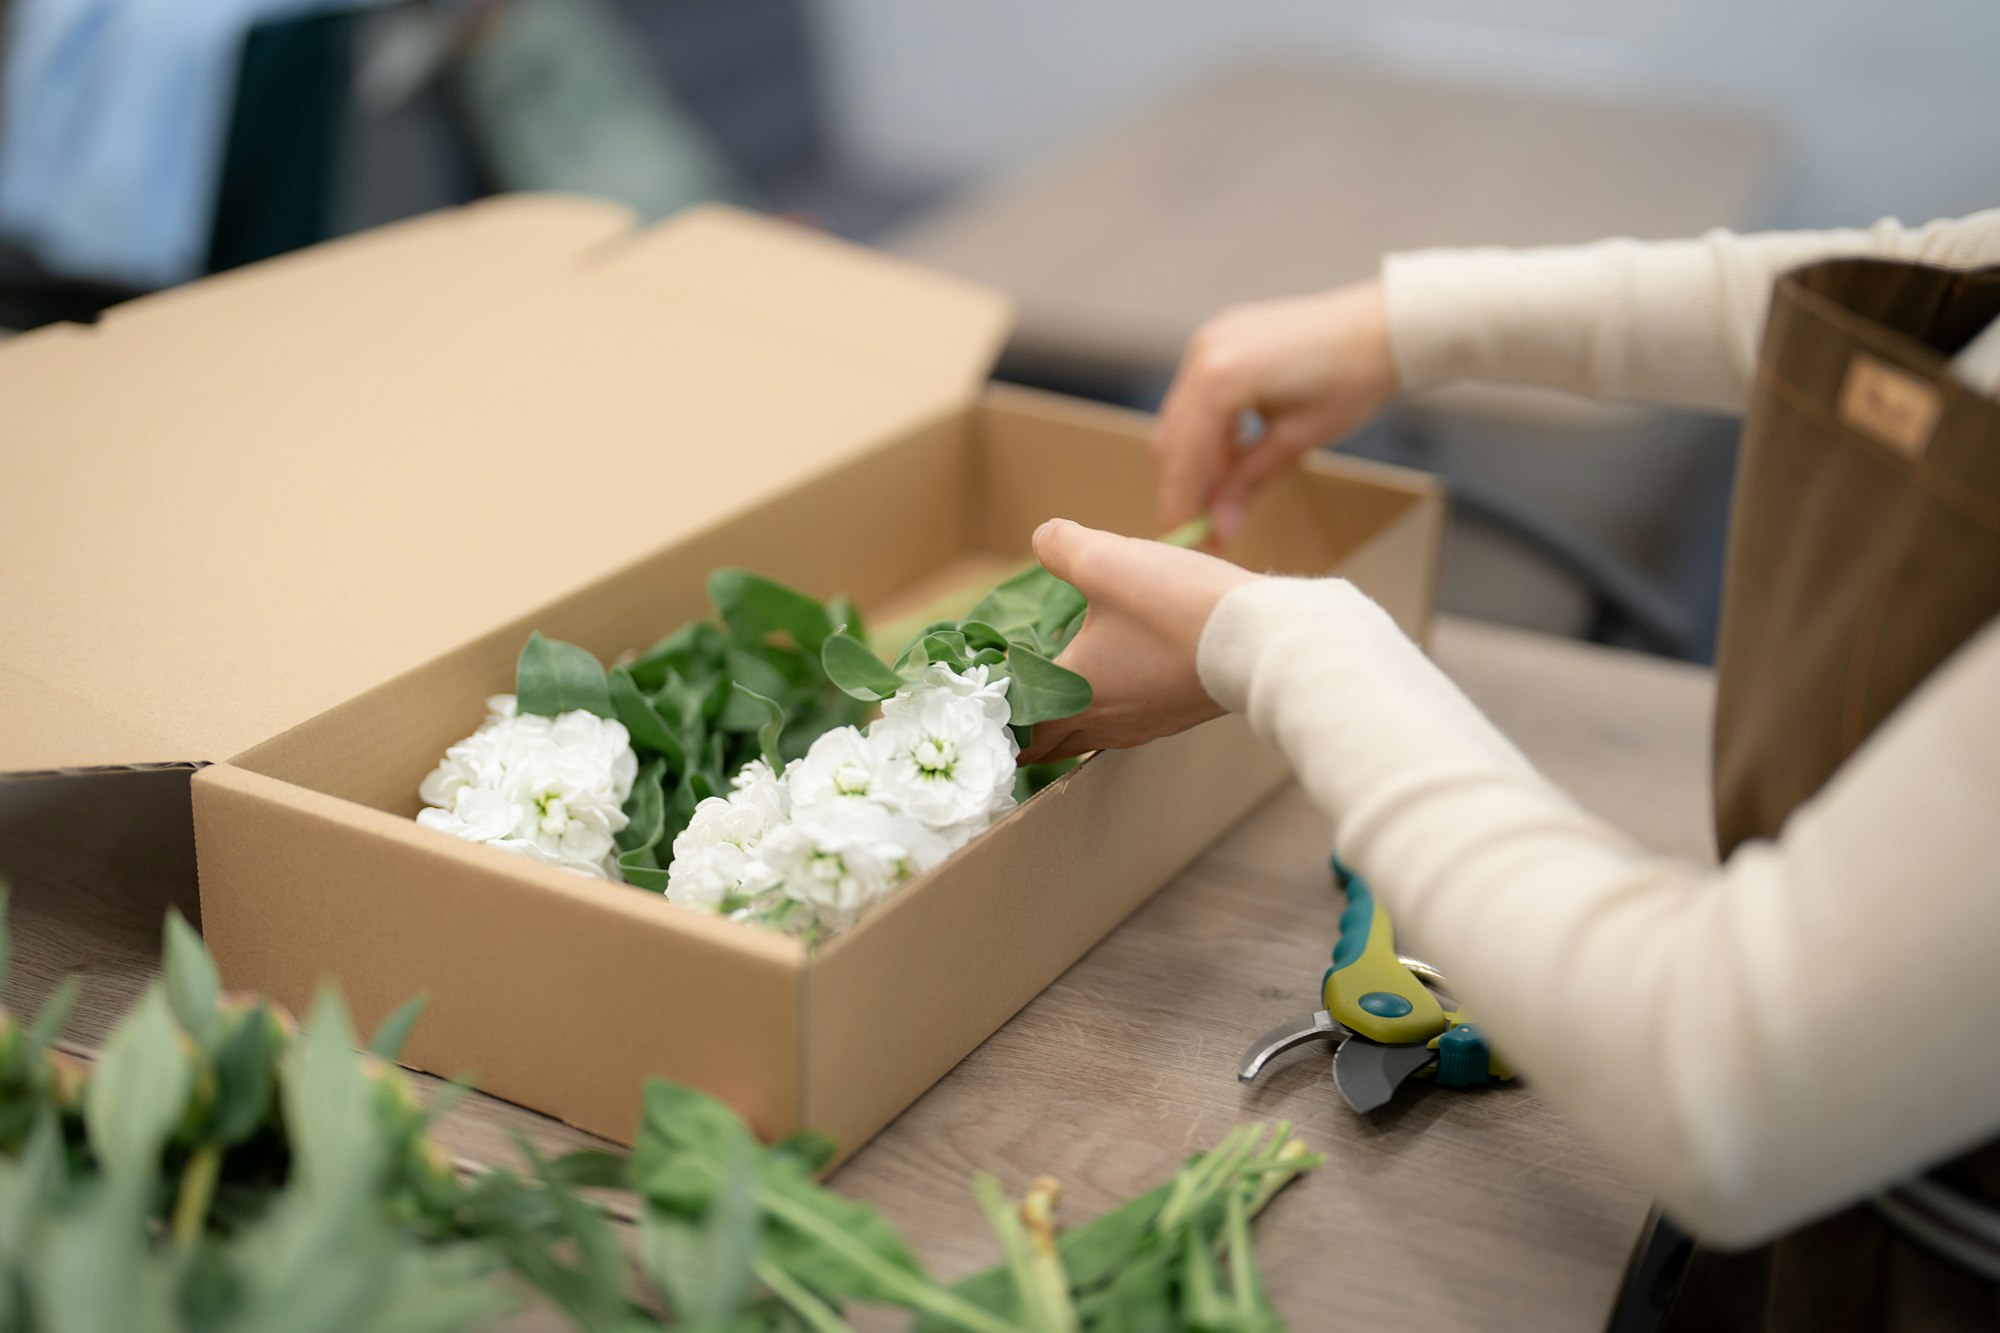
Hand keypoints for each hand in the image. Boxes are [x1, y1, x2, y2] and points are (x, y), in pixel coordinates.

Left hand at [1018, 519, 1258, 764]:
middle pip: (1048, 742)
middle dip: (1025, 726)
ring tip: (1058, 685)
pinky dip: (1107, 708)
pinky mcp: (1176, 717)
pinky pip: (1125, 723)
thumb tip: (1042, 539)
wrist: (1260, 638)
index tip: (983, 695)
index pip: (1016, 728)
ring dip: (1066, 717)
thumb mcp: (1105, 559)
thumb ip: (1061, 546)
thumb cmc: (1174, 605)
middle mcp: (1104, 723)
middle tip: (1011, 697)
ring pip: (1088, 734)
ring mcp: (1144, 726)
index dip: (995, 716)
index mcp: (1072, 694)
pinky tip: (1119, 674)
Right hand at [1154, 277, 1397, 541]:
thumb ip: (1248, 482)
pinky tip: (1230, 461)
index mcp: (1220, 378)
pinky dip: (1206, 432)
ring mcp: (1208, 341)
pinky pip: (1197, 396)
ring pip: (1181, 419)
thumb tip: (1219, 530)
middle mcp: (1203, 354)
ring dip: (1194, 462)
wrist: (1383, 325)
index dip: (1180, 504)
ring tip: (1220, 503)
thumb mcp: (1298, 440)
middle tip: (1201, 531)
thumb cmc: (1351, 380)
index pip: (1184, 455)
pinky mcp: (1219, 340)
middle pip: (1172, 438)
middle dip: (1183, 486)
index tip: (1182, 543)